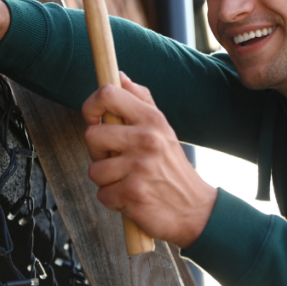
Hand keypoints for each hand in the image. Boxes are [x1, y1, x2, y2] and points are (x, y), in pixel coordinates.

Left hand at [82, 72, 217, 248]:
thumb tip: (119, 75)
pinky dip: (113, 200)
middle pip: (91, 135)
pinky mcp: (133, 194)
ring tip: (127, 180)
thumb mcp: (163, 129)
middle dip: (98, 152)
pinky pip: (102, 194)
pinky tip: (131, 197)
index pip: (108, 94)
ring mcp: (139, 167)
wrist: (195, 210)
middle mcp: (146, 139)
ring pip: (94, 169)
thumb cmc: (172, 168)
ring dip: (106, 180)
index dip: (91, 106)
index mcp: (152, 119)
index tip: (94, 120)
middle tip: (117, 159)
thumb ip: (141, 100)